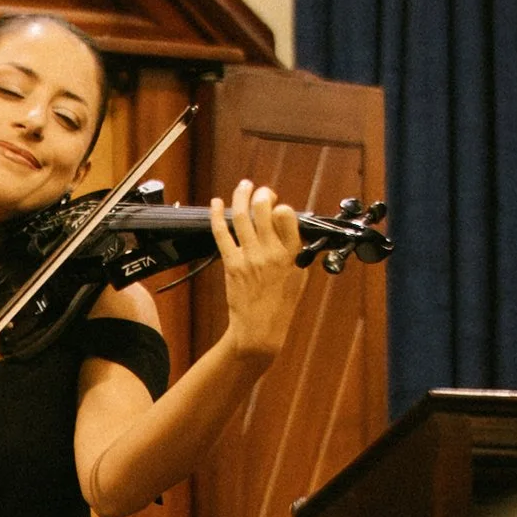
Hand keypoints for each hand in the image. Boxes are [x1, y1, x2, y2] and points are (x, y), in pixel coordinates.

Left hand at [209, 180, 304, 366]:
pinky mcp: (232, 264)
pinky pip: (222, 233)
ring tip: (244, 186)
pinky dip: (217, 215)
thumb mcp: (299, 277)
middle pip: (263, 209)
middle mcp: (271, 253)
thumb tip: (289, 226)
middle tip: (261, 193)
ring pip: (243, 216)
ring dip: (242, 195)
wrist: (259, 330)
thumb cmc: (281, 305)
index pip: (288, 216)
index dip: (281, 207)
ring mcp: (249, 257)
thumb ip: (295, 251)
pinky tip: (217, 203)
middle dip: (262, 195)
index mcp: (292, 255)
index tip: (278, 208)